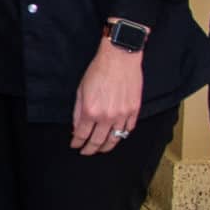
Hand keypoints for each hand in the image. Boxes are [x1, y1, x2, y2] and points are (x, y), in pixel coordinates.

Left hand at [70, 38, 144, 156]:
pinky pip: (128, 129)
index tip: (75, 145)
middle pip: (98, 141)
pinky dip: (122, 135)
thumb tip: (77, 127)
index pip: (82, 135)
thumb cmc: (99, 70)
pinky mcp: (134, 110)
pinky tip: (117, 136)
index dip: (77, 142)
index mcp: (91, 111)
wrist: (120, 57)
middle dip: (90, 149)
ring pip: (115, 139)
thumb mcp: (81, 90)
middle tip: (86, 152)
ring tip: (101, 148)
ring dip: (106, 146)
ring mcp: (123, 115)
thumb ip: (78, 112)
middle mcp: (107, 116)